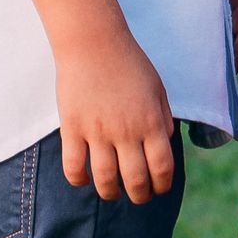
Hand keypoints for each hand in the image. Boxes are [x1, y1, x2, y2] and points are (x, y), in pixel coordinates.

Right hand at [55, 27, 175, 201]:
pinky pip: (73, 167)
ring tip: (111, 191)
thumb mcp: (157, 88)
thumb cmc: (128, 62)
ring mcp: (97, 131)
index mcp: (151, 122)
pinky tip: (83, 178)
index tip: (158, 188)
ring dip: (110, 193)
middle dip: (140, 196)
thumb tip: (165, 144)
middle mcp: (126, 131)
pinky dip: (78, 180)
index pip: (162, 168)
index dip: (162, 186)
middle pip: (136, 181)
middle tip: (137, 194)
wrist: (94, 41)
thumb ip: (163, 118)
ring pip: (105, 180)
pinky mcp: (72, 128)